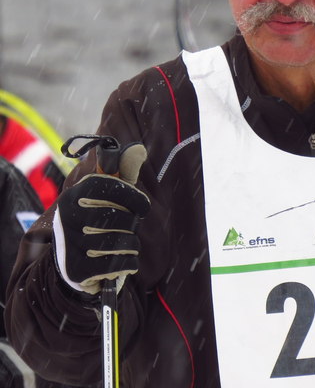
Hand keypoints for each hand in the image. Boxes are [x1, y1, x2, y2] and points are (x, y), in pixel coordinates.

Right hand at [53, 143, 149, 294]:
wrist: (70, 262)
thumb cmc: (97, 219)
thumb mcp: (107, 193)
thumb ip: (124, 171)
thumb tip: (139, 149)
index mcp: (75, 194)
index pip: (112, 188)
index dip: (134, 198)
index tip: (142, 207)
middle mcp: (68, 217)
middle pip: (122, 219)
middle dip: (132, 225)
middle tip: (127, 228)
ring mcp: (70, 244)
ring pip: (123, 243)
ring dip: (131, 245)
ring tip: (124, 244)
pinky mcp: (76, 269)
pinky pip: (119, 264)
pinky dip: (128, 263)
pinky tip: (121, 260)